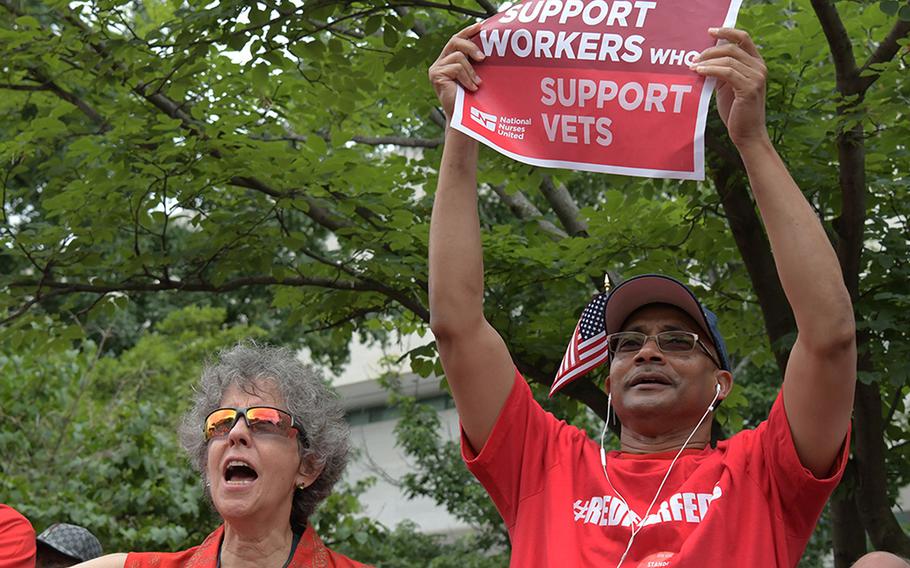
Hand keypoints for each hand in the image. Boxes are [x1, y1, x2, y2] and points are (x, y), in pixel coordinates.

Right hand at [428, 22, 485, 121]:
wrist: (463, 117)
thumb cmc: (471, 98)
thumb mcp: (474, 75)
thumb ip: (474, 62)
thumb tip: (488, 48)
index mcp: (448, 60)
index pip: (456, 39)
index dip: (467, 31)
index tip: (480, 27)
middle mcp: (439, 62)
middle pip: (455, 41)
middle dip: (471, 46)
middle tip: (483, 58)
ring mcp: (436, 68)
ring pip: (458, 57)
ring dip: (471, 71)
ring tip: (476, 84)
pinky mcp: (436, 75)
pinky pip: (456, 68)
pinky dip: (467, 78)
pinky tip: (471, 88)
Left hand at [691, 28, 769, 148]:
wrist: (747, 134)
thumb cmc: (736, 111)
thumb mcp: (727, 87)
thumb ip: (720, 72)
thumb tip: (702, 60)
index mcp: (756, 64)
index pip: (744, 39)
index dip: (727, 31)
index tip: (709, 31)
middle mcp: (759, 67)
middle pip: (733, 47)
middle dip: (710, 50)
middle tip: (694, 58)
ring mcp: (756, 77)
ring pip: (729, 59)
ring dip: (707, 61)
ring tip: (693, 66)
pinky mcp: (749, 88)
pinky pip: (727, 72)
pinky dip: (711, 70)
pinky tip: (699, 71)